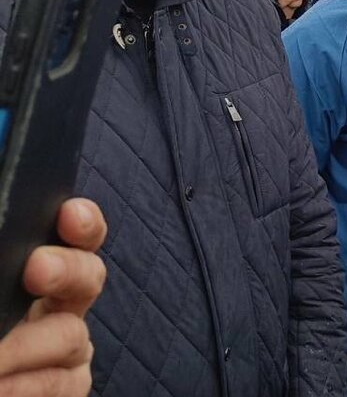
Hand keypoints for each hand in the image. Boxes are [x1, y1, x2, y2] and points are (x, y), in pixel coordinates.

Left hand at [0, 198, 106, 396]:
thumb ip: (1, 272)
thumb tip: (10, 249)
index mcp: (43, 273)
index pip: (78, 237)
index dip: (83, 224)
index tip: (70, 214)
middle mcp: (64, 306)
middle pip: (89, 277)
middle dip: (67, 269)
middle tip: (36, 269)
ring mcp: (70, 351)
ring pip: (69, 336)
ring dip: (22, 345)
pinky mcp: (68, 387)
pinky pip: (60, 384)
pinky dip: (24, 386)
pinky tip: (0, 386)